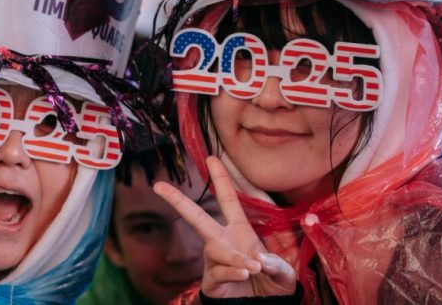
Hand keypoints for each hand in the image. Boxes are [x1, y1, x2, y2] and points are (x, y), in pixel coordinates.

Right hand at [154, 156, 295, 297]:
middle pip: (197, 218)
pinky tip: (244, 273)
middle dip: (178, 201)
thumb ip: (275, 264)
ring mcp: (215, 261)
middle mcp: (222, 241)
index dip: (221, 178)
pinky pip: (217, 271)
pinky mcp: (211, 281)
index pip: (228, 199)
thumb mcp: (283, 273)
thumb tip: (256, 258)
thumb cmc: (271, 285)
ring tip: (251, 268)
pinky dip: (232, 271)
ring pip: (215, 249)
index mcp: (239, 230)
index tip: (211, 157)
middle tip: (159, 186)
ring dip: (233, 257)